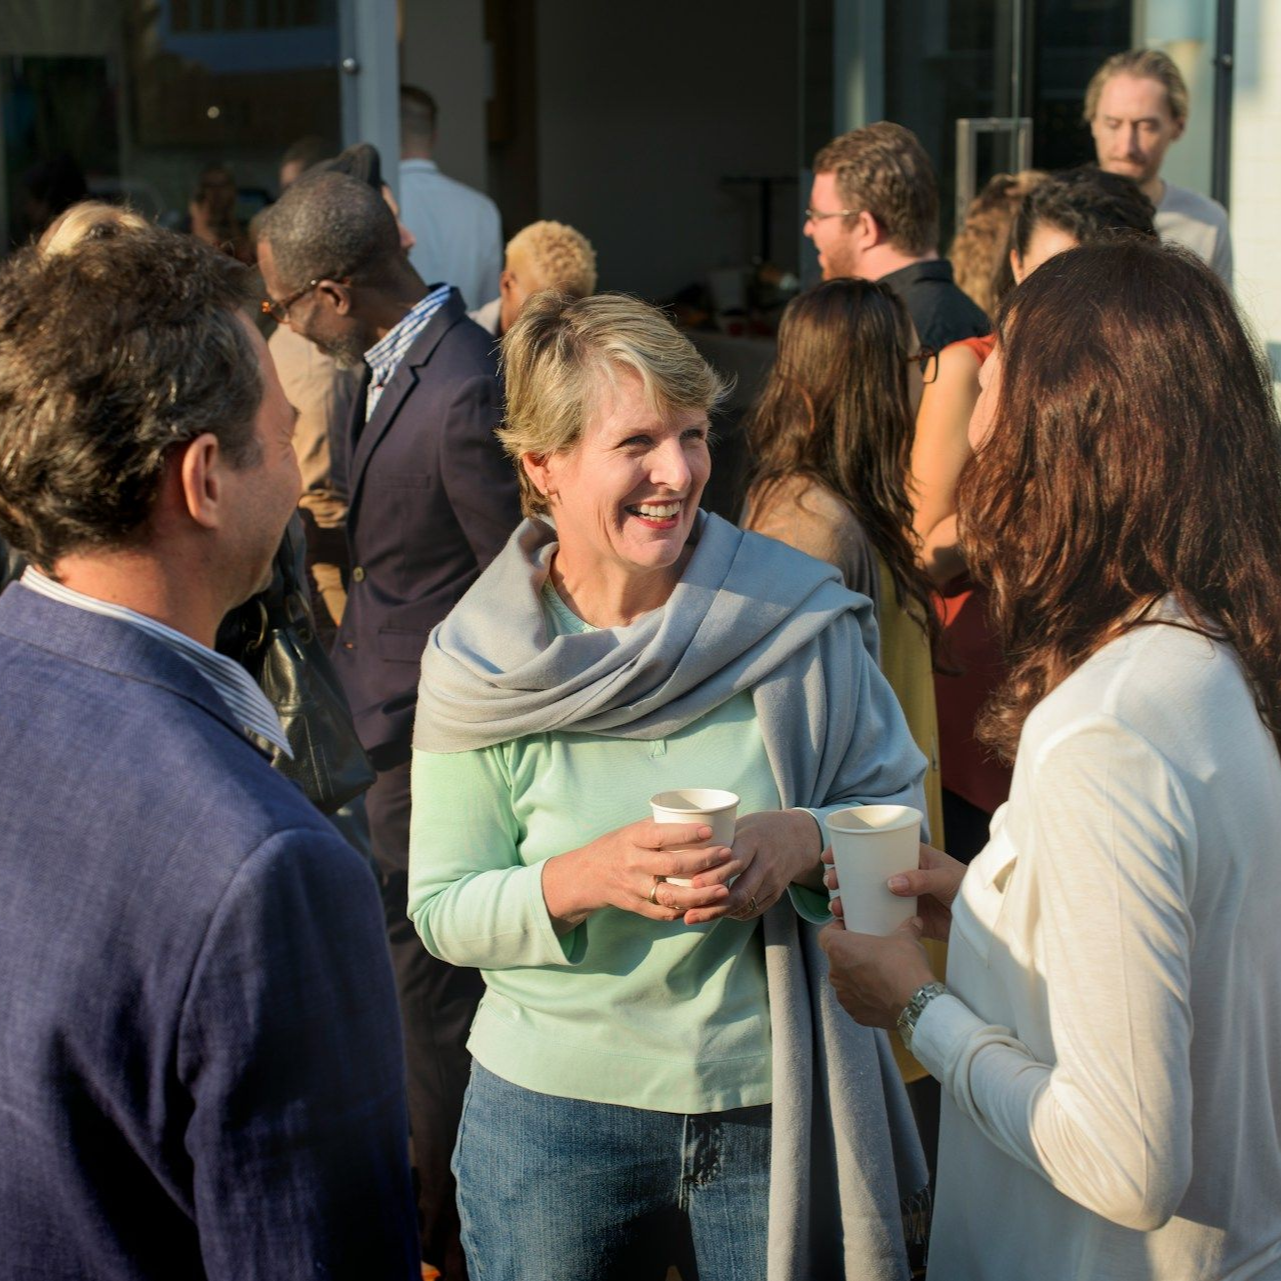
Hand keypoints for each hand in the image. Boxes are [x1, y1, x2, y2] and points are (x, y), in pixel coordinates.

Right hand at [542, 819, 734, 929]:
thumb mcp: (632, 830)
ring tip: (724, 889)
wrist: (587, 875)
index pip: (661, 835)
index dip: (686, 834)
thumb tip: (699, 817)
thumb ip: (660, 827)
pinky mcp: (635, 906)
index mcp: (632, 839)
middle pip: (671, 865)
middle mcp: (632, 863)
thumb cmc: (618, 845)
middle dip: (703, 861)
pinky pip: (664, 912)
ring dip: (700, 894)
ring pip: (671, 895)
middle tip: (727, 855)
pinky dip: (685, 911)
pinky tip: (704, 906)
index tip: (710, 830)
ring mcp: (633, 888)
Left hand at [683, 810, 820, 926]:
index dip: (714, 875)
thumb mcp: (740, 825)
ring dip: (719, 913)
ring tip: (695, 916)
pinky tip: (715, 913)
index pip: (735, 862)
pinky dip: (732, 914)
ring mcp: (773, 881)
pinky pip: (752, 910)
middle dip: (713, 906)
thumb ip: (716, 840)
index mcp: (754, 841)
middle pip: (740, 892)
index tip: (692, 884)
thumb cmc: (758, 829)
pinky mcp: (776, 894)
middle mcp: (766, 863)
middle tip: (689, 914)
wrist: (797, 838)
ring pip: (745, 905)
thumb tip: (680, 853)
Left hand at [818, 917, 934, 1028]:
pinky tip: (882, 993)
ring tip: (877, 974)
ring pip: (846, 981)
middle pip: (836, 959)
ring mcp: (844, 996)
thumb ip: (907, 927)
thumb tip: (914, 921)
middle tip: (870, 951)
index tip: (851, 929)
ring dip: (857, 977)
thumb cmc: (904, 966)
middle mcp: (835, 974)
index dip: (836, 930)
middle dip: (850, 955)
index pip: (825, 935)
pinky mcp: (855, 1014)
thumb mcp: (906, 939)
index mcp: (839, 949)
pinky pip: (856, 1001)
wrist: (916, 1003)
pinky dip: (865, 997)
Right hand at [823, 842, 964, 941]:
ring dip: (849, 899)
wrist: (985, 922)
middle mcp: (902, 874)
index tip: (830, 854)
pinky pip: (879, 917)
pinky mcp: (905, 919)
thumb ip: (921, 879)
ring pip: (868, 895)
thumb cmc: (969, 889)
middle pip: (865, 871)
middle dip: (844, 875)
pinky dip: (863, 920)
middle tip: (831, 881)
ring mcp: (902, 897)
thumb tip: (890, 884)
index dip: (850, 848)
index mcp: (911, 856)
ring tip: (836, 906)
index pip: (875, 846)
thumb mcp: (947, 878)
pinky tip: (849, 924)